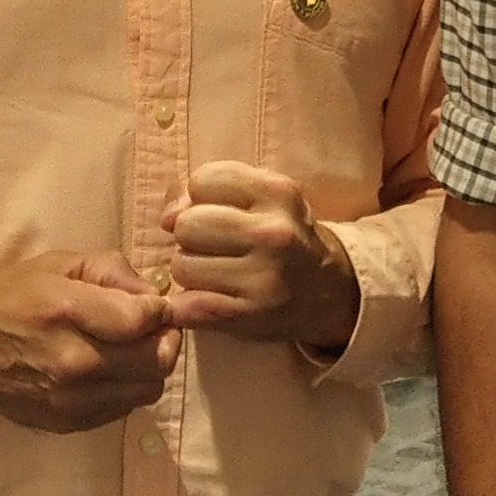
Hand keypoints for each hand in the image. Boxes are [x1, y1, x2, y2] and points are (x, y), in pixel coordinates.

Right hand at [0, 255, 179, 431]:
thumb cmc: (10, 297)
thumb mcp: (58, 264)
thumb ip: (112, 271)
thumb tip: (154, 295)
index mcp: (67, 312)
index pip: (145, 321)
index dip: (161, 311)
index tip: (155, 305)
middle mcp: (72, 361)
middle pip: (156, 362)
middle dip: (164, 340)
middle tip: (150, 328)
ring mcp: (70, 399)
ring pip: (147, 390)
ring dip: (148, 368)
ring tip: (128, 349)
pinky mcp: (68, 423)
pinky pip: (124, 408)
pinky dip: (126, 388)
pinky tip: (106, 370)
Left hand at [160, 162, 360, 356]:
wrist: (329, 293)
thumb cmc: (285, 237)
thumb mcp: (262, 199)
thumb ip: (210, 192)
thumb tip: (166, 216)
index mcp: (278, 192)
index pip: (202, 180)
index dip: (199, 198)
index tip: (217, 212)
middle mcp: (273, 233)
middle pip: (186, 225)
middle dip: (190, 236)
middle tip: (213, 247)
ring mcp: (262, 277)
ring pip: (181, 266)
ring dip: (189, 271)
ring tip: (214, 273)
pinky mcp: (248, 315)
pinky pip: (188, 305)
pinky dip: (185, 304)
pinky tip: (202, 299)